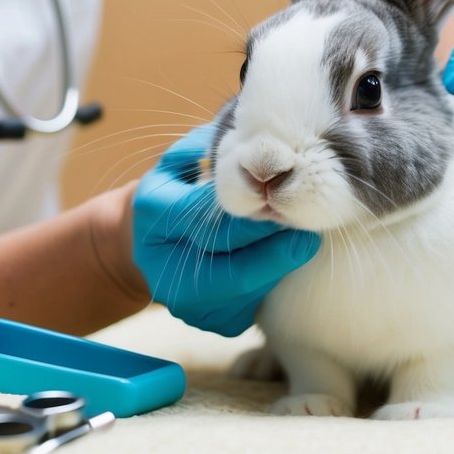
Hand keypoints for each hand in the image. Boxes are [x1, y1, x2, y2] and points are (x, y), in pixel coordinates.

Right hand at [131, 125, 320, 335]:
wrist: (144, 248)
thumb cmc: (173, 193)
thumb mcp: (178, 161)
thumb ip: (209, 144)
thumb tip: (252, 130)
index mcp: (154, 216)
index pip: (214, 220)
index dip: (256, 213)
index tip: (290, 199)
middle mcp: (166, 268)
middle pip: (236, 266)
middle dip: (277, 246)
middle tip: (310, 226)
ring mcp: (188, 304)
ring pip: (250, 290)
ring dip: (280, 265)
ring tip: (303, 239)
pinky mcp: (213, 324)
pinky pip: (254, 305)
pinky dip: (272, 281)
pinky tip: (283, 260)